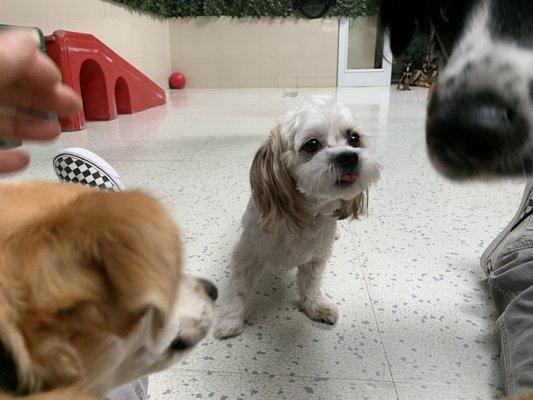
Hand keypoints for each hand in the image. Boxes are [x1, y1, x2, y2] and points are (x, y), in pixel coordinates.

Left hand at [0, 29, 81, 172]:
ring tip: (55, 133)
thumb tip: (30, 40)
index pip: (7, 61)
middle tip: (73, 105)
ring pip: (1, 125)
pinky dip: (9, 160)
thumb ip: (6, 61)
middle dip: (43, 99)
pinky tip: (24, 160)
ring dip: (31, 128)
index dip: (33, 66)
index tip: (58, 77)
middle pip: (8, 93)